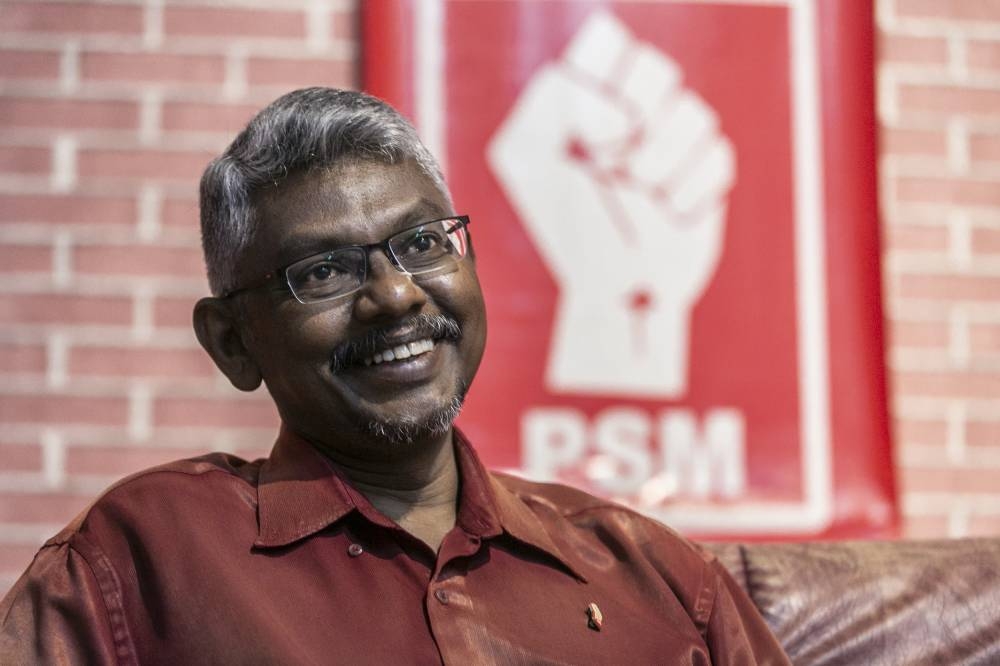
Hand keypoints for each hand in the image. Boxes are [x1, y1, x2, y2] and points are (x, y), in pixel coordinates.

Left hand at [488, 10, 734, 397]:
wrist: (617, 298)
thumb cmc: (571, 240)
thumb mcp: (537, 178)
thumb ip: (554, 124)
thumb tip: (610, 118)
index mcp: (584, 102)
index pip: (603, 44)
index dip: (606, 77)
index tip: (591, 135)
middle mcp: (632, 115)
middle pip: (657, 72)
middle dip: (642, 115)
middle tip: (616, 158)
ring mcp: (672, 143)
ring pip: (694, 114)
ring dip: (666, 154)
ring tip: (642, 187)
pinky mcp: (705, 173)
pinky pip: (718, 156)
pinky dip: (694, 186)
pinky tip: (672, 211)